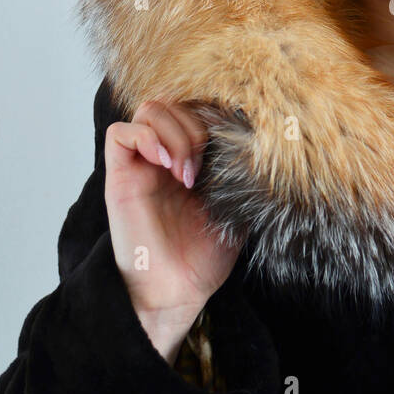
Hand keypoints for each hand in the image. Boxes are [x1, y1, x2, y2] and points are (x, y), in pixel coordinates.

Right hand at [104, 100, 243, 359]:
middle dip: (195, 122)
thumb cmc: (204, 256)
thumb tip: (274, 147)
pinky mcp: (120, 178)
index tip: (232, 138)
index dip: (213, 112)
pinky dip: (147, 138)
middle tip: (205, 162)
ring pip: (148, 109)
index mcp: (191, 159)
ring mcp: (141, 165)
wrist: (178, 291)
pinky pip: (121, 133)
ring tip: (187, 171)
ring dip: (175, 131)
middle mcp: (164, 157)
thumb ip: (247, 177)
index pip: (197, 108)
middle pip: (173, 101)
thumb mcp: (239, 208)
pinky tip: (167, 165)